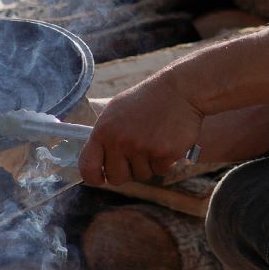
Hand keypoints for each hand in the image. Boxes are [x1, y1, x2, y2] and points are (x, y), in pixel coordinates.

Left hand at [79, 72, 203, 188]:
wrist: (180, 91)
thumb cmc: (147, 99)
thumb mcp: (116, 110)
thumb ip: (105, 135)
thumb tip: (96, 160)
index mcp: (103, 130)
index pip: (87, 166)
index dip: (93, 177)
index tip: (101, 178)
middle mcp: (120, 142)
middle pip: (116, 178)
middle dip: (126, 172)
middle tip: (136, 155)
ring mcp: (142, 149)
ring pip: (141, 176)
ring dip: (148, 165)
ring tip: (154, 141)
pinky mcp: (163, 154)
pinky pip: (160, 172)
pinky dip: (164, 162)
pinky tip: (167, 142)